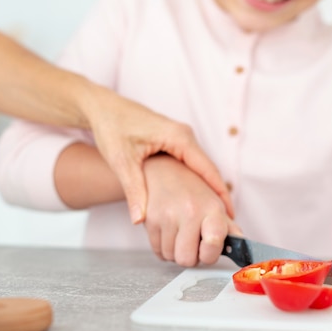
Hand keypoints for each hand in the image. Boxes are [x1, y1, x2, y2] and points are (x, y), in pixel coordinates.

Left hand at [80, 89, 233, 224]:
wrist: (102, 108)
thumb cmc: (111, 127)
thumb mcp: (121, 160)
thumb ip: (134, 190)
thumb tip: (139, 220)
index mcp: (179, 137)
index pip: (208, 170)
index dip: (219, 194)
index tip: (229, 215)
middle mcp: (184, 136)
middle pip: (208, 170)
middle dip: (216, 195)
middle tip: (225, 222)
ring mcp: (180, 138)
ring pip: (199, 168)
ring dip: (206, 189)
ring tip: (213, 215)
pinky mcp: (172, 142)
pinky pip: (190, 164)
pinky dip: (195, 182)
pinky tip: (194, 199)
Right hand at [143, 154, 241, 266]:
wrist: (162, 170)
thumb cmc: (191, 189)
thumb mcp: (214, 203)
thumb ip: (230, 228)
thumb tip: (243, 247)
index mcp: (211, 208)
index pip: (214, 244)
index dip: (210, 255)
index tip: (208, 249)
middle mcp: (189, 211)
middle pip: (187, 259)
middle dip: (191, 256)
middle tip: (192, 242)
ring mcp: (167, 216)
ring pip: (171, 257)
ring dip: (176, 252)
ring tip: (180, 233)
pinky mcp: (149, 220)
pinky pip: (157, 252)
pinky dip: (164, 248)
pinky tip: (169, 232)